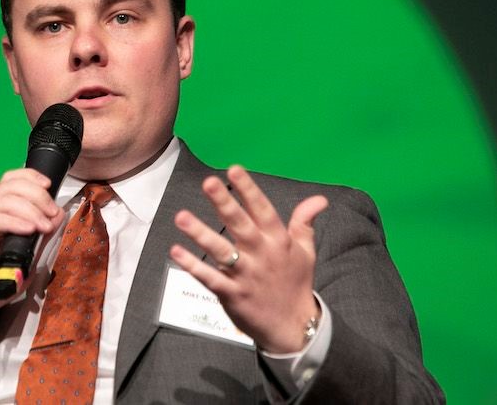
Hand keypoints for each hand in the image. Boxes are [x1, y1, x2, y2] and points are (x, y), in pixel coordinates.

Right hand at [0, 168, 64, 333]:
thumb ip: (42, 234)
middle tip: (51, 214)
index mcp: (1, 212)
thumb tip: (58, 215)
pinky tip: (28, 230)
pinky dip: (14, 222)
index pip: (12, 180)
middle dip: (37, 195)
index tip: (49, 186)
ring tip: (44, 226)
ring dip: (30, 210)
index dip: (31, 177)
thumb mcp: (29, 254)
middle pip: (11, 186)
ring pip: (4, 200)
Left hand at [170, 165, 327, 352]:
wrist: (293, 328)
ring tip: (181, 216)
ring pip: (222, 251)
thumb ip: (304, 222)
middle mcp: (261, 255)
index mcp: (278, 241)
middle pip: (241, 225)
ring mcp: (246, 275)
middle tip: (208, 183)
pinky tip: (176, 251)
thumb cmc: (295, 283)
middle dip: (225, 203)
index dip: (249, 190)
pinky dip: (193, 266)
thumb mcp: (305, 251)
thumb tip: (319, 199)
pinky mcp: (232, 295)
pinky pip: (210, 278)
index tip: (234, 169)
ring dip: (201, 233)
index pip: (263, 210)